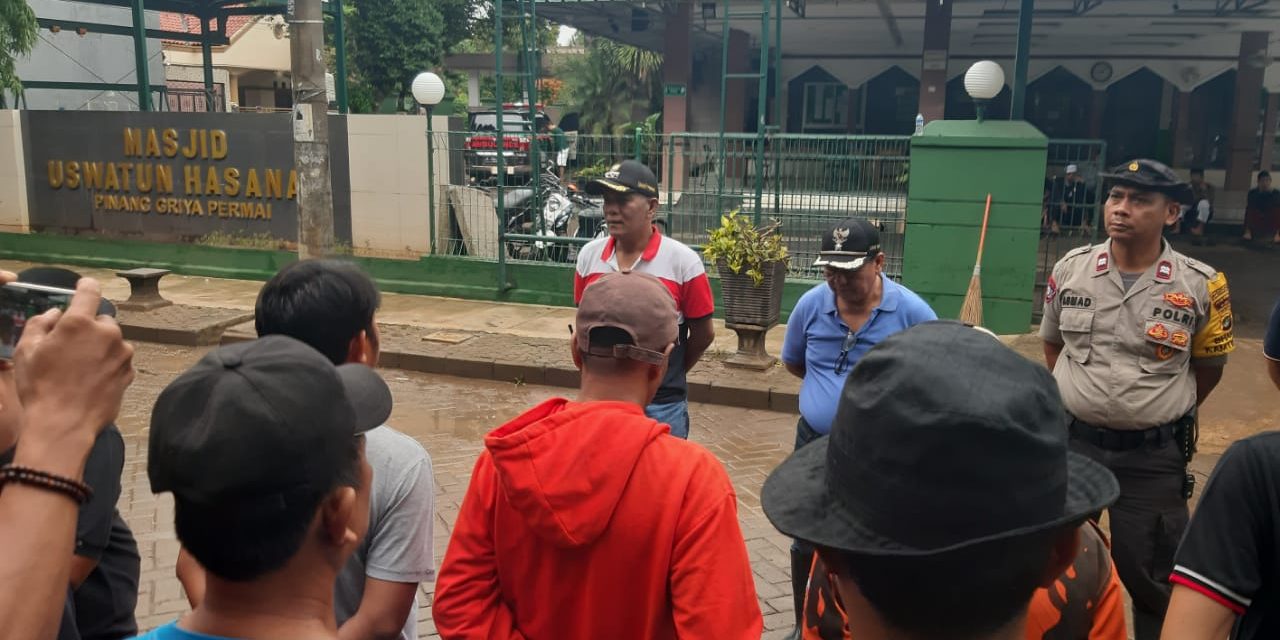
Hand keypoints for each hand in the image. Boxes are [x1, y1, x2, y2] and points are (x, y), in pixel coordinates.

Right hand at [12, 278, 133, 456]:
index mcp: (79, 323)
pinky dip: (108, 364)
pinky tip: (91, 380)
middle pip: (100, 320)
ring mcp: (122, 353)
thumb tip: (56, 313)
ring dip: (99, 348)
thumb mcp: (26, 350)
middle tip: (70, 348)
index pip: (89, 291)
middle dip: (88, 329)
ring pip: (111, 341)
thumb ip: (40, 324)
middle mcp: (107, 333)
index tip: (85, 285)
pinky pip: (119, 360)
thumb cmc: (40, 387)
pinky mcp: (129, 372)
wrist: (63, 424)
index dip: (86, 285)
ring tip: (79, 369)